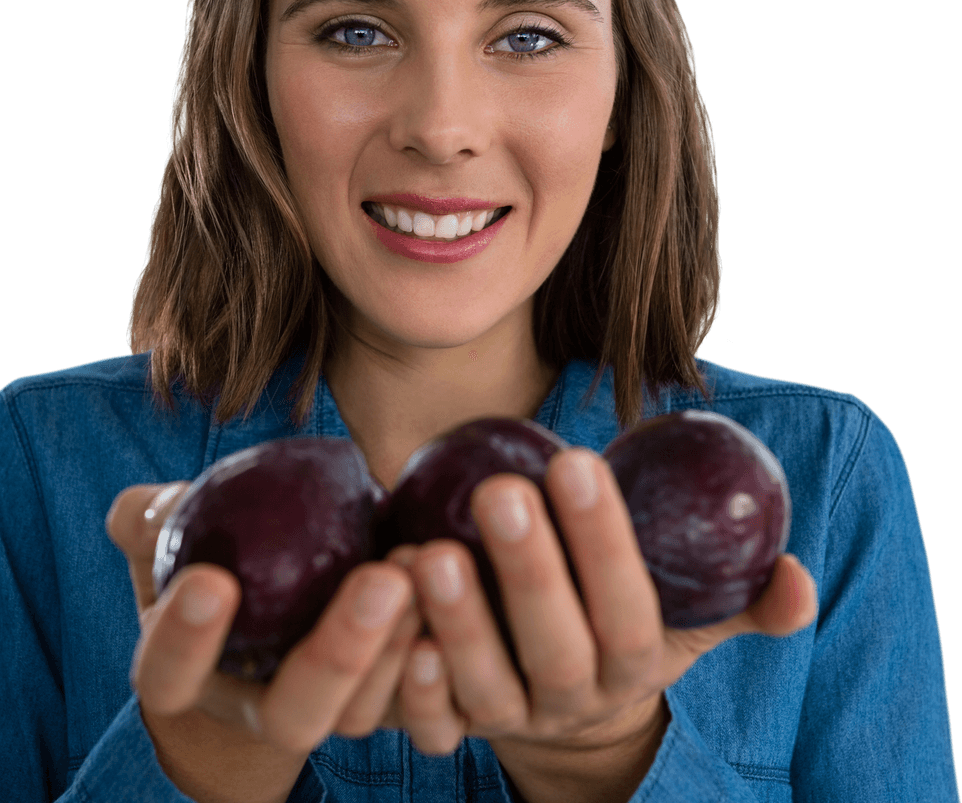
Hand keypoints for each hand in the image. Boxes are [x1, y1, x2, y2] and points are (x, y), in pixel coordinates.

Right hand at [105, 481, 421, 800]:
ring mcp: (332, 713)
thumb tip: (148, 506)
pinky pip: (421, 710)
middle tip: (379, 580)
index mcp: (192, 679)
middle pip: (294, 714)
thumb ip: (152, 519)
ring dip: (403, 648)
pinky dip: (440, 668)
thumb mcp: (171, 535)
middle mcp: (263, 711)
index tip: (211, 581)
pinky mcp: (390, 706)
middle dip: (338, 653)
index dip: (184, 641)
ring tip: (427, 569)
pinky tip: (460, 600)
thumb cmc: (218, 557)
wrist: (279, 595)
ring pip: (366, 712)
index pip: (170, 678)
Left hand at [388, 447, 817, 759]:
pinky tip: (393, 621)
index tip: (576, 461)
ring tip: (429, 552)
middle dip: (531, 572)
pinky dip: (411, 681)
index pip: (630, 608)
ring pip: (487, 686)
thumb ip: (742, 599)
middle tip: (502, 492)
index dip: (604, 542)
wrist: (570, 698)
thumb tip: (794, 576)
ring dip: (459, 623)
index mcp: (635, 663)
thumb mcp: (690, 617)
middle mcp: (573, 698)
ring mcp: (510, 718)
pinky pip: (431, 722)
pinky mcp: (455, 727)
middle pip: (558, 648)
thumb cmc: (624, 623)